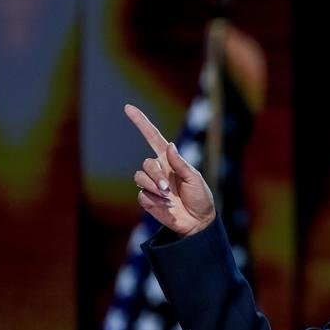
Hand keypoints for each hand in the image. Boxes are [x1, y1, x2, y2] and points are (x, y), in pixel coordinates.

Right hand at [124, 104, 215, 236]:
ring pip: (139, 177)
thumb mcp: (195, 179)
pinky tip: (166, 205)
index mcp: (171, 161)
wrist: (198, 221)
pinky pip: (141, 195)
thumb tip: (169, 145)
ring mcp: (151, 185)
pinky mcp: (147, 199)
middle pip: (146, 163)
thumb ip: (181, 163)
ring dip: (153, 187)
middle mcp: (159, 170)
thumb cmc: (201, 197)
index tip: (128, 108)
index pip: (153, 138)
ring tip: (168, 196)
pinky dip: (154, 200)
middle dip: (156, 176)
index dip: (141, 123)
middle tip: (168, 188)